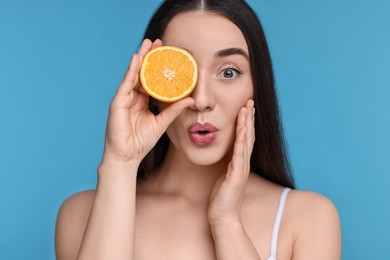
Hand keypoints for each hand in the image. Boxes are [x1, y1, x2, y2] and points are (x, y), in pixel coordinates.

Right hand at [101, 39, 194, 165]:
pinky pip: (125, 83)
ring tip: (148, 43)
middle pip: (142, 72)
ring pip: (133, 74)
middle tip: (158, 42)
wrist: (127, 156)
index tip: (168, 54)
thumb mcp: (162, 122)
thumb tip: (190, 99)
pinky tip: (137, 59)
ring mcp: (124, 98)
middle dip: (150, 57)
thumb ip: (174, 110)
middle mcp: (133, 97)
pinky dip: (131, 71)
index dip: (158, 67)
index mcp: (143, 101)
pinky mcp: (117, 102)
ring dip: (141, 58)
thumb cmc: (142, 141)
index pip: (151, 79)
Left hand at [208, 99, 254, 226]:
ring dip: (247, 124)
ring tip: (248, 109)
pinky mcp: (237, 175)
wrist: (223, 216)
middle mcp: (244, 163)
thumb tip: (225, 155)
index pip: (245, 138)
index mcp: (240, 162)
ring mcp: (242, 169)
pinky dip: (242, 141)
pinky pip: (240, 155)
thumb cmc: (222, 197)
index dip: (246, 122)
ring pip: (246, 142)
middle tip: (250, 101)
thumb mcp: (223, 176)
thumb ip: (226, 164)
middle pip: (248, 136)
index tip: (246, 107)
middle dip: (249, 118)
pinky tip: (243, 130)